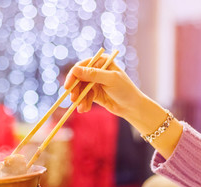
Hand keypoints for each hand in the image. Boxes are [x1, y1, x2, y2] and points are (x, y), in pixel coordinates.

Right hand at [64, 54, 182, 158]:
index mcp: (101, 62)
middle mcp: (96, 70)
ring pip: (80, 89)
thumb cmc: (125, 90)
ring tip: (82, 108)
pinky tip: (85, 109)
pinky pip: (83, 97)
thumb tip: (75, 70)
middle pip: (78, 79)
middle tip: (74, 99)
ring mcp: (94, 82)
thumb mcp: (109, 80)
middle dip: (76, 90)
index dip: (73, 76)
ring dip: (80, 99)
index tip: (68, 86)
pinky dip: (83, 103)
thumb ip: (92, 75)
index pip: (82, 66)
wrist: (132, 107)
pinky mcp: (93, 93)